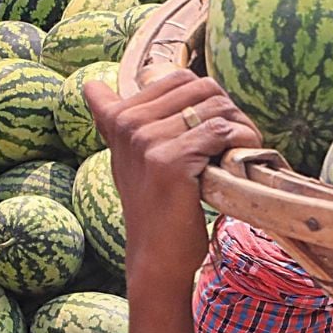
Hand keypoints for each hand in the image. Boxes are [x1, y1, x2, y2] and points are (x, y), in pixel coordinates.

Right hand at [85, 70, 262, 281]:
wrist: (157, 254)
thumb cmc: (156, 205)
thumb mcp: (129, 158)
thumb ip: (116, 120)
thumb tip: (90, 86)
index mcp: (118, 117)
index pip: (178, 78)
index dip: (206, 98)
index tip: (212, 129)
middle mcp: (128, 123)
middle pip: (202, 87)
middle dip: (229, 110)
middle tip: (235, 141)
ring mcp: (146, 140)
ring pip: (217, 107)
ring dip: (241, 127)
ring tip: (238, 153)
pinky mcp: (168, 160)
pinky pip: (221, 130)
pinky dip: (241, 142)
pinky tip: (236, 163)